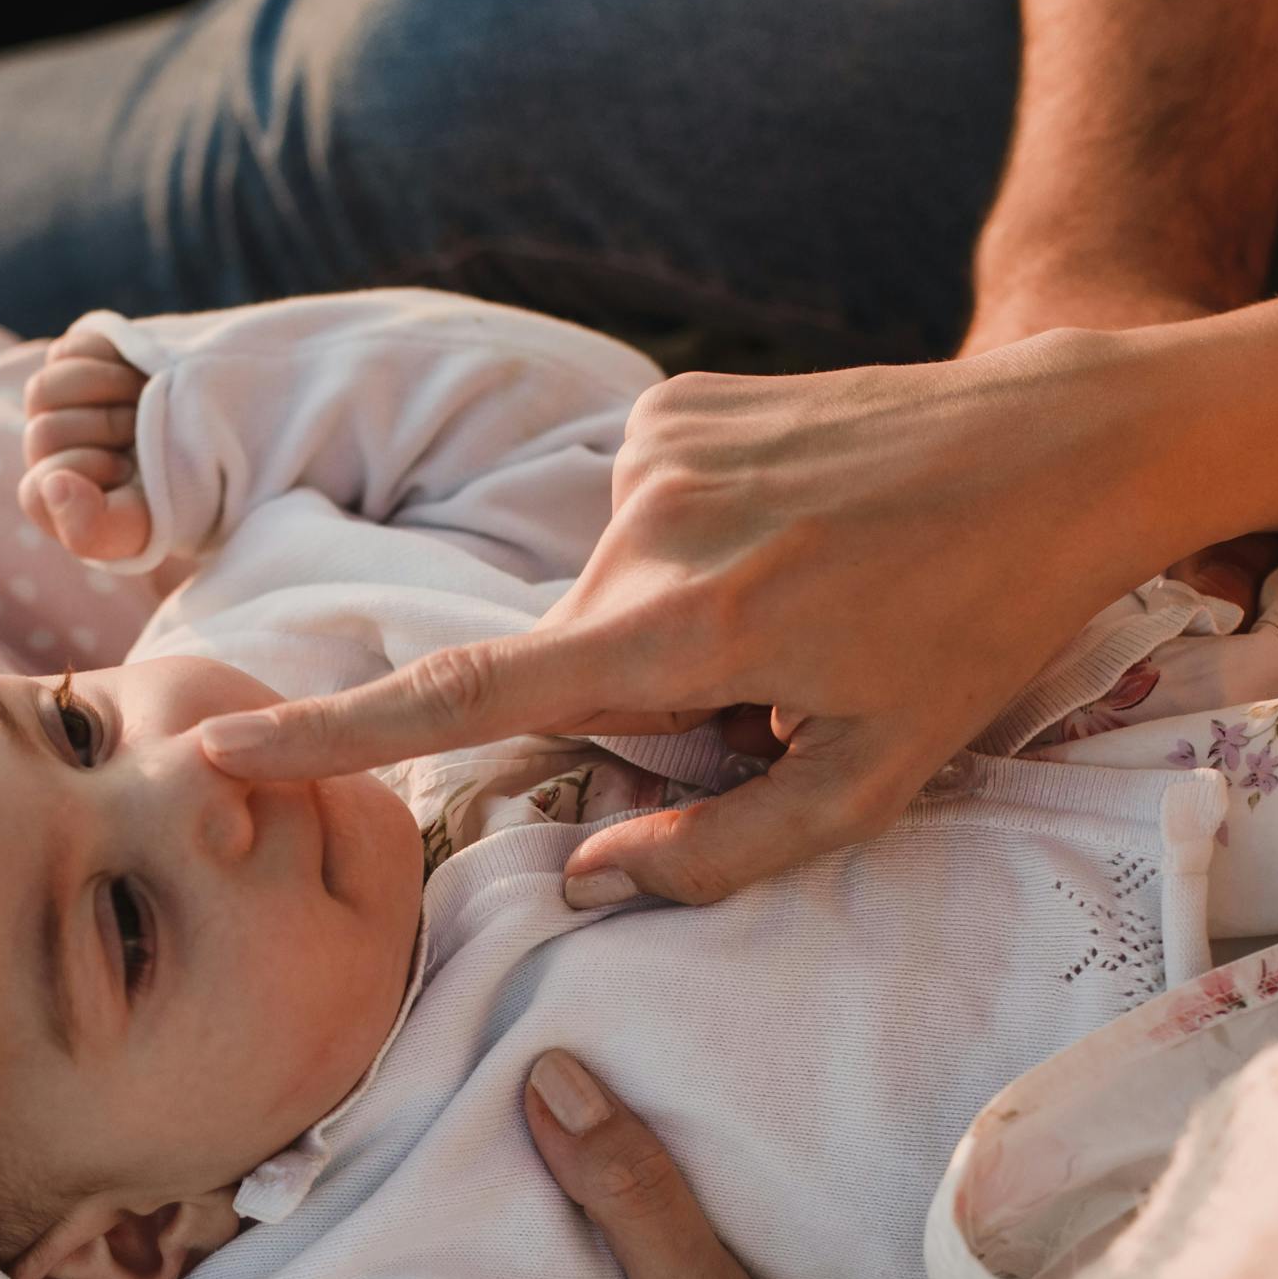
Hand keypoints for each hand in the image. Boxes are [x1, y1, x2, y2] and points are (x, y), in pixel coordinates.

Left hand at [19, 326, 149, 563]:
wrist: (207, 442)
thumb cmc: (169, 496)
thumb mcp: (136, 526)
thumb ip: (88, 529)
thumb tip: (51, 485)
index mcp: (52, 499)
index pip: (37, 487)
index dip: (87, 471)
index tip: (128, 472)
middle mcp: (47, 452)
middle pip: (43, 434)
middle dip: (107, 430)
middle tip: (145, 432)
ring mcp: (52, 405)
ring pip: (42, 390)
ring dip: (106, 390)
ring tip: (144, 398)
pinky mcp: (66, 362)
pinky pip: (66, 353)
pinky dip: (107, 358)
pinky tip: (135, 373)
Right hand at [202, 330, 1220, 906]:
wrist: (1058, 447)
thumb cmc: (978, 627)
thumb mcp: (875, 777)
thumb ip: (719, 850)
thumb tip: (586, 875)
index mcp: (682, 633)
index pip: (470, 700)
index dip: (336, 736)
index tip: (220, 748)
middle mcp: (645, 533)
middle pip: (575, 663)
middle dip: (652, 702)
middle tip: (794, 686)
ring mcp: (656, 452)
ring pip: (615, 595)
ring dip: (686, 626)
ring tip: (817, 602)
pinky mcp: (679, 403)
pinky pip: (649, 518)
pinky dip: (706, 549)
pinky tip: (805, 535)